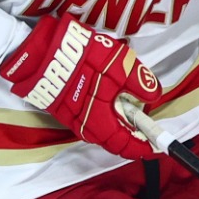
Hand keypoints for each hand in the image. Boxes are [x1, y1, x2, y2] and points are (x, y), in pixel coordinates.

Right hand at [0, 14, 162, 160]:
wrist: (41, 51)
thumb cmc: (81, 60)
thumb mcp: (120, 65)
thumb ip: (140, 82)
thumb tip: (154, 96)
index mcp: (100, 123)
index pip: (126, 145)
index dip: (144, 147)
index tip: (157, 145)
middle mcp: (85, 127)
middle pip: (113, 141)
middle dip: (131, 136)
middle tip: (144, 125)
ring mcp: (72, 119)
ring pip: (101, 131)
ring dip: (117, 124)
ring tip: (129, 110)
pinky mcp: (64, 109)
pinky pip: (90, 120)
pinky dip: (104, 116)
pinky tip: (110, 100)